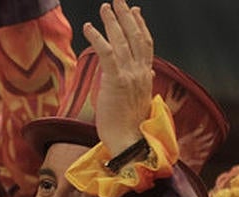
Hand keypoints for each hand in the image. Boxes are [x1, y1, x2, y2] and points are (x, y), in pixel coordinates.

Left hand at [82, 0, 154, 155]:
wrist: (128, 141)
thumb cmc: (129, 126)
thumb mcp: (139, 100)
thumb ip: (143, 84)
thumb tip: (150, 75)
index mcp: (146, 75)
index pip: (146, 44)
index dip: (140, 26)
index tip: (135, 11)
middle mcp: (141, 71)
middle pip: (135, 36)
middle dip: (125, 16)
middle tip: (118, 1)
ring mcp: (130, 75)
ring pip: (122, 40)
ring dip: (112, 21)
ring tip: (105, 7)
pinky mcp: (116, 81)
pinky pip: (107, 53)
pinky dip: (98, 38)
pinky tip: (89, 27)